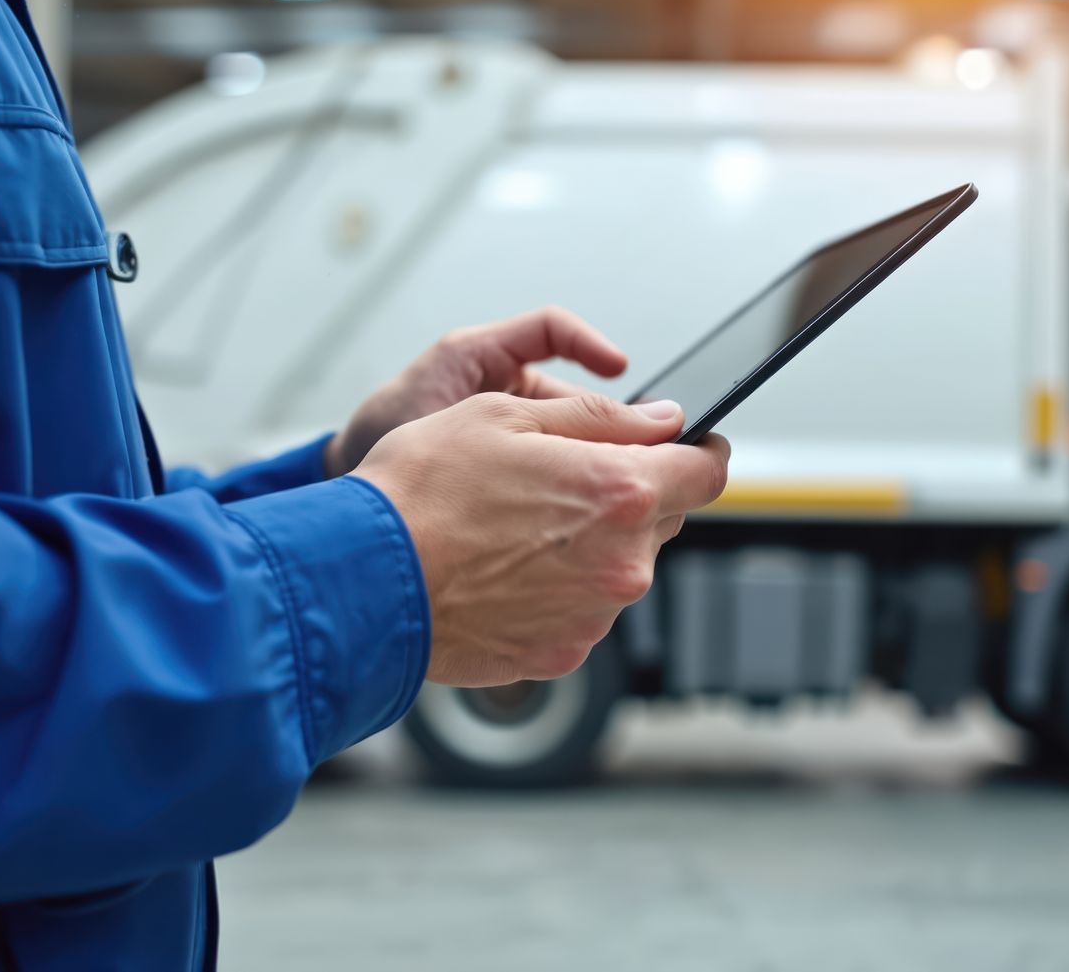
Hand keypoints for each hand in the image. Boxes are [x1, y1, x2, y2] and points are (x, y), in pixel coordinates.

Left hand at [323, 306, 627, 477]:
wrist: (353, 480)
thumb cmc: (383, 431)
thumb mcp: (440, 397)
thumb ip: (494, 387)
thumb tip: (563, 391)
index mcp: (481, 354)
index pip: (549, 330)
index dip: (587, 343)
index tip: (617, 367)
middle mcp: (499, 385)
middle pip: (571, 395)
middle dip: (604, 418)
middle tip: (632, 445)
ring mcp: (505, 425)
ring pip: (568, 434)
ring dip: (588, 453)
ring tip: (604, 475)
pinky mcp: (507, 461)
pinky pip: (553, 464)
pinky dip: (571, 475)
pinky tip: (579, 493)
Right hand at [352, 393, 730, 686]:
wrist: (362, 580)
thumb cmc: (422, 491)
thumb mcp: (507, 416)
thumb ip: (601, 418)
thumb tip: (664, 421)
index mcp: (620, 492)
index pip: (706, 472)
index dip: (698, 453)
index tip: (686, 447)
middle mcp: (622, 563)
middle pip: (662, 518)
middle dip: (629, 494)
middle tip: (561, 478)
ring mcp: (594, 616)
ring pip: (619, 566)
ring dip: (589, 544)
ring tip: (513, 528)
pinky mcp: (561, 653)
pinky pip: (581, 609)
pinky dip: (556, 588)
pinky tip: (503, 569)